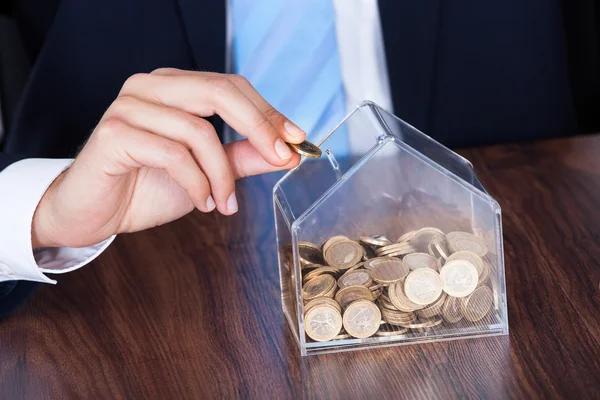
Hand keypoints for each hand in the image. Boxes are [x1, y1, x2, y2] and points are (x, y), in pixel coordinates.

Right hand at [31, 68, 304, 247]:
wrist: (95, 212)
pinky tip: (200, 202)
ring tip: (224, 203)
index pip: (231, 87)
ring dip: (222, 174)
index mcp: (174, 87)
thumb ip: (243, 157)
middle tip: (283, 159)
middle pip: (219, 92)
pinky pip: (172, 154)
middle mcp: (150, 87)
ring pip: (198, 130)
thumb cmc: (146, 187)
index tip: (297, 140)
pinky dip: (195, 183)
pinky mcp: (114, 133)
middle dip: (259, 128)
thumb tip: (288, 152)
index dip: (268, 113)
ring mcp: (129, 107)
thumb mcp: (208, 172)